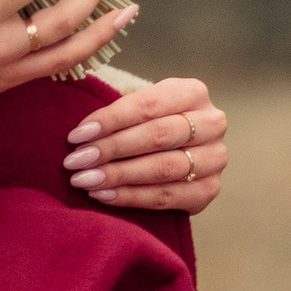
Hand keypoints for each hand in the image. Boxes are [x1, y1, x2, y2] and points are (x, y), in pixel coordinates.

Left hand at [62, 74, 228, 216]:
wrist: (179, 149)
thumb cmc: (149, 123)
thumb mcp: (141, 105)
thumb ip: (118, 113)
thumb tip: (79, 134)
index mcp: (193, 92)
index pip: (148, 105)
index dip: (110, 120)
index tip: (76, 135)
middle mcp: (212, 123)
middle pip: (157, 136)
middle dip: (111, 149)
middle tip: (76, 160)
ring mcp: (215, 158)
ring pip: (162, 168)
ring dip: (118, 175)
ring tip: (84, 180)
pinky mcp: (208, 190)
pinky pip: (165, 196)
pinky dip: (131, 197)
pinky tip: (103, 195)